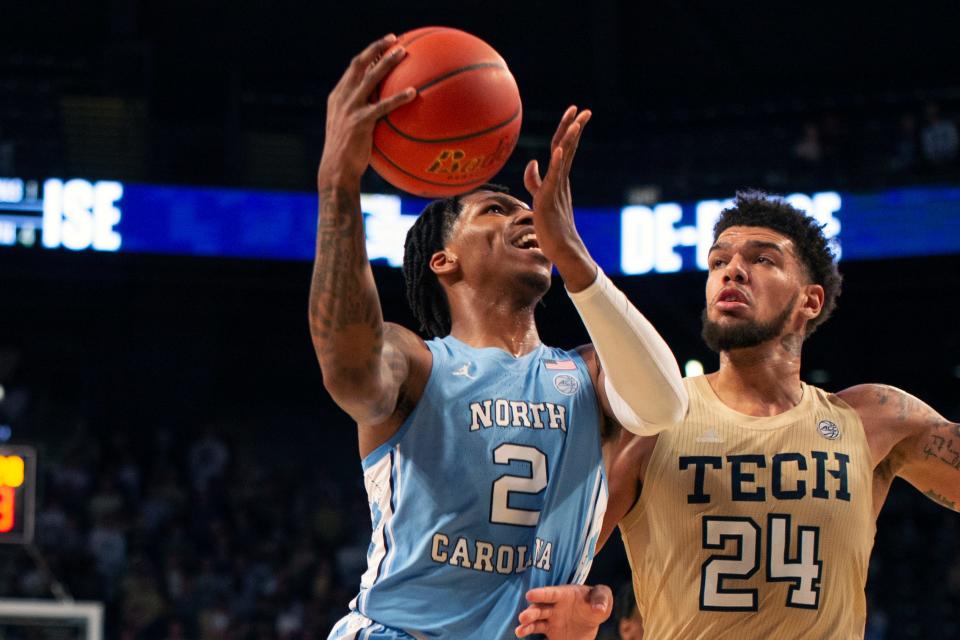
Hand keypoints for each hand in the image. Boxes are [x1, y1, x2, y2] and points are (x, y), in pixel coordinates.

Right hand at [318, 34, 416, 185]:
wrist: (336, 171)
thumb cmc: (346, 155)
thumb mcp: (348, 130)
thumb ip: (360, 116)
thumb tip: (382, 114)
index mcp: (338, 97)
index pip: (352, 68)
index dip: (368, 54)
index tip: (383, 45)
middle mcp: (342, 98)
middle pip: (359, 64)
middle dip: (376, 48)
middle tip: (394, 39)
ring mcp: (350, 109)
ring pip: (370, 77)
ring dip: (387, 62)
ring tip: (404, 52)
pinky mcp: (360, 122)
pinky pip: (383, 106)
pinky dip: (398, 97)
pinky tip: (413, 93)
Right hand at [515, 584, 612, 638]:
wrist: (591, 616)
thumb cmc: (595, 600)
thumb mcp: (602, 595)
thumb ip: (602, 598)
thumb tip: (598, 608)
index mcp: (564, 594)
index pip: (551, 593)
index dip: (541, 594)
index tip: (529, 595)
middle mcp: (554, 606)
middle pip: (540, 608)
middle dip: (531, 612)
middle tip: (523, 617)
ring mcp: (551, 619)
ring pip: (536, 621)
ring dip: (527, 624)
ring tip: (519, 630)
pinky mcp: (551, 631)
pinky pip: (538, 632)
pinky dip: (529, 633)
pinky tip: (520, 634)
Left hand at [523, 106, 595, 290]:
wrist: (562, 249)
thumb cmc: (551, 226)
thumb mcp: (540, 197)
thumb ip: (535, 180)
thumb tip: (532, 162)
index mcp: (559, 178)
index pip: (564, 147)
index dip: (567, 129)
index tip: (575, 113)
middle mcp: (561, 180)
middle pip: (567, 147)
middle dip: (574, 126)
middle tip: (583, 109)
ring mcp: (557, 188)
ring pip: (564, 158)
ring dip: (570, 138)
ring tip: (578, 120)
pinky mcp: (550, 199)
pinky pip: (555, 177)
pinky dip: (558, 162)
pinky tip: (561, 149)